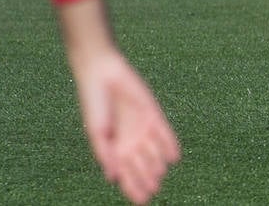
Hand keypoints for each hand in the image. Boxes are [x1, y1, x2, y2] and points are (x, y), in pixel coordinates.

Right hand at [72, 47, 180, 203]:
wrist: (103, 75)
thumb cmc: (94, 105)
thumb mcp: (97, 133)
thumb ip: (106, 154)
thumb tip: (113, 177)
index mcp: (115, 149)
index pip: (126, 174)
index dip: (133, 188)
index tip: (141, 201)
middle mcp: (130, 142)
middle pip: (142, 167)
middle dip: (146, 179)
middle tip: (153, 190)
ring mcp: (143, 129)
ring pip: (154, 153)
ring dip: (157, 164)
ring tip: (159, 174)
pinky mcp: (153, 115)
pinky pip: (165, 133)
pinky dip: (169, 145)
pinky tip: (174, 157)